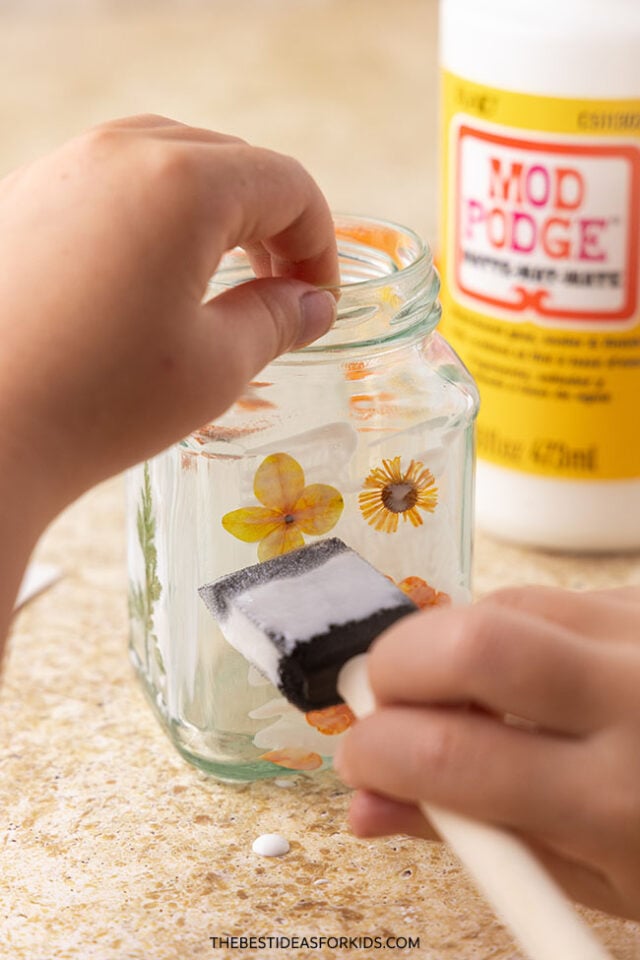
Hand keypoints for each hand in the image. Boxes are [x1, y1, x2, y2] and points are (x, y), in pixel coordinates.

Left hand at [0, 115, 337, 524]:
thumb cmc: (98, 404)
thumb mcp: (214, 367)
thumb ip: (276, 320)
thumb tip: (311, 304)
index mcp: (183, 185)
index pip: (287, 185)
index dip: (320, 242)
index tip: (318, 299)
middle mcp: (119, 153)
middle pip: (230, 162)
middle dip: (271, 223)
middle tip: (278, 290)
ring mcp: (61, 167)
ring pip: (168, 161)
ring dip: (214, 211)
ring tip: (220, 277)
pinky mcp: (22, 196)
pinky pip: (111, 180)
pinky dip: (153, 212)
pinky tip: (150, 274)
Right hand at [334, 584, 639, 919]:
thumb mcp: (590, 879)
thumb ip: (473, 835)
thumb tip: (365, 807)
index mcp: (617, 801)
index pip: (449, 753)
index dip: (377, 751)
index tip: (359, 759)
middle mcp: (637, 697)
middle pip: (474, 640)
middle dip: (395, 665)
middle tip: (384, 703)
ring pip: (504, 604)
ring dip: (450, 645)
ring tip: (463, 699)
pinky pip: (548, 597)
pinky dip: (508, 631)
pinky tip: (532, 679)